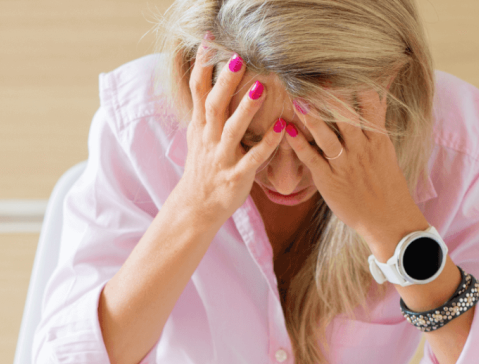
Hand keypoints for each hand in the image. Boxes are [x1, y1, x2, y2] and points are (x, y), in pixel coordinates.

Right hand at [171, 44, 285, 225]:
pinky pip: (253, 159)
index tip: (209, 41)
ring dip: (246, 109)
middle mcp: (208, 139)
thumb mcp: (197, 135)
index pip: (197, 91)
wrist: (196, 207)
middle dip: (225, 82)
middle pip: (214, 105)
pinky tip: (282, 129)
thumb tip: (208, 78)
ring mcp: (221, 158)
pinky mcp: (236, 176)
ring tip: (259, 88)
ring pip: (233, 130)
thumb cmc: (203, 167)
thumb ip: (205, 110)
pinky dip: (268, 145)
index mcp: (199, 127)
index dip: (202, 66)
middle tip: (237, 58)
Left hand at [284, 89, 427, 259]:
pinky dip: (299, 144)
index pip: (370, 105)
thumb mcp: (387, 150)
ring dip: (312, 117)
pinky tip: (287, 130)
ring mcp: (345, 165)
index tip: (341, 65)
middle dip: (330, 95)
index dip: (356, 84)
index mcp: (378, 140)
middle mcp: (362, 149)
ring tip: (297, 99)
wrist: (389, 221)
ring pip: (327, 136)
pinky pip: (312, 160)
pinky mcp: (329, 181)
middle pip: (346, 116)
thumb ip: (378, 121)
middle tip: (313, 74)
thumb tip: (380, 92)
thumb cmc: (388, 185)